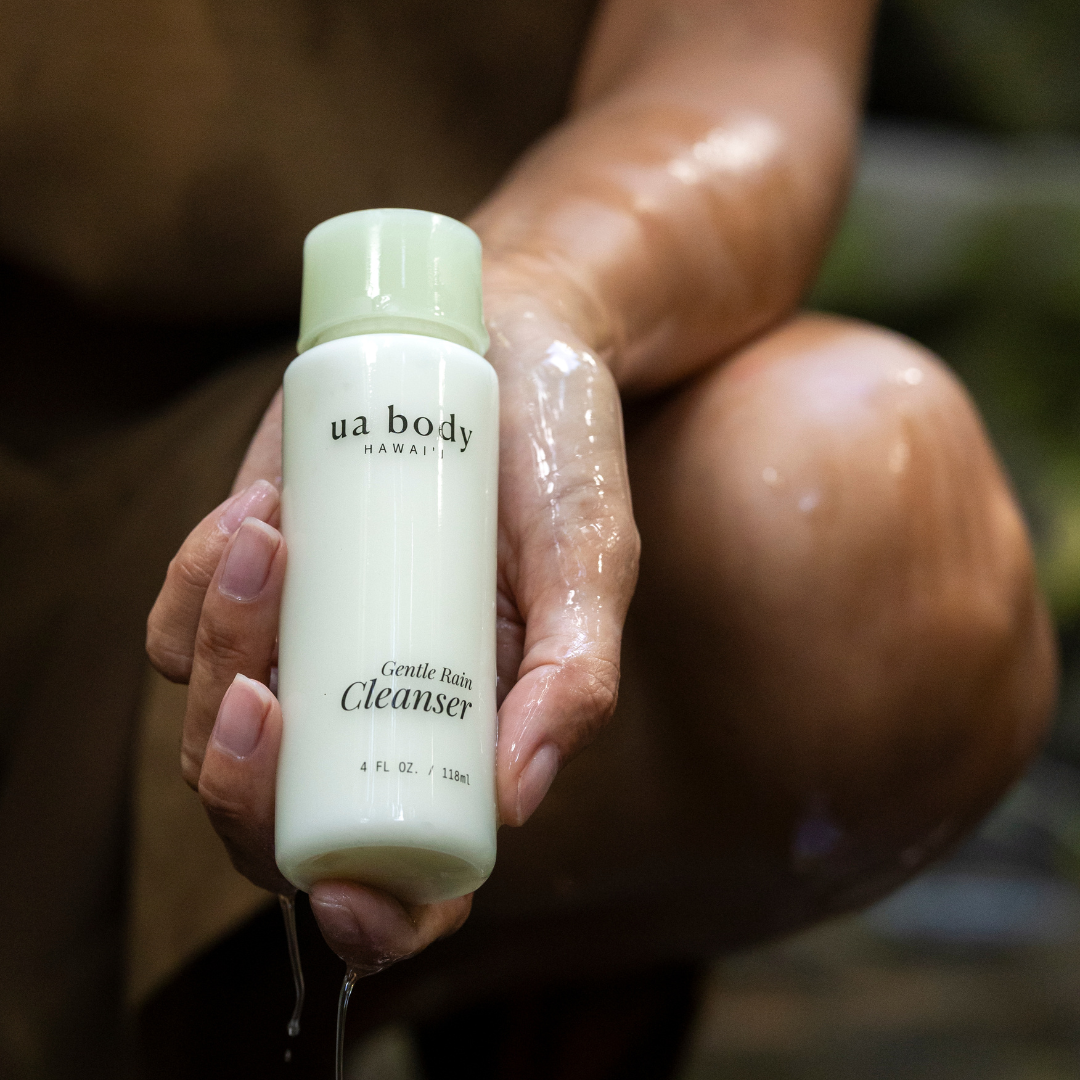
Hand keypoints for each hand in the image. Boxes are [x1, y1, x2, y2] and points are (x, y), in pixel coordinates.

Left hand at [145, 275, 638, 972]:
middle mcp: (375, 706)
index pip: (405, 872)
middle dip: (243, 782)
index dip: (368, 916)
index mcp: (464, 736)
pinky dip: (193, 585)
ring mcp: (309, 645)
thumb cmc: (564, 460)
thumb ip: (577, 676)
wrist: (506, 341)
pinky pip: (178, 624)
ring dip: (216, 652)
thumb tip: (518, 802)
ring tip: (271, 537)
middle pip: (275, 812)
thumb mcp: (594, 561)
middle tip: (263, 696)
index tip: (344, 897)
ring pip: (212, 718)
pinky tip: (257, 516)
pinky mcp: (258, 577)